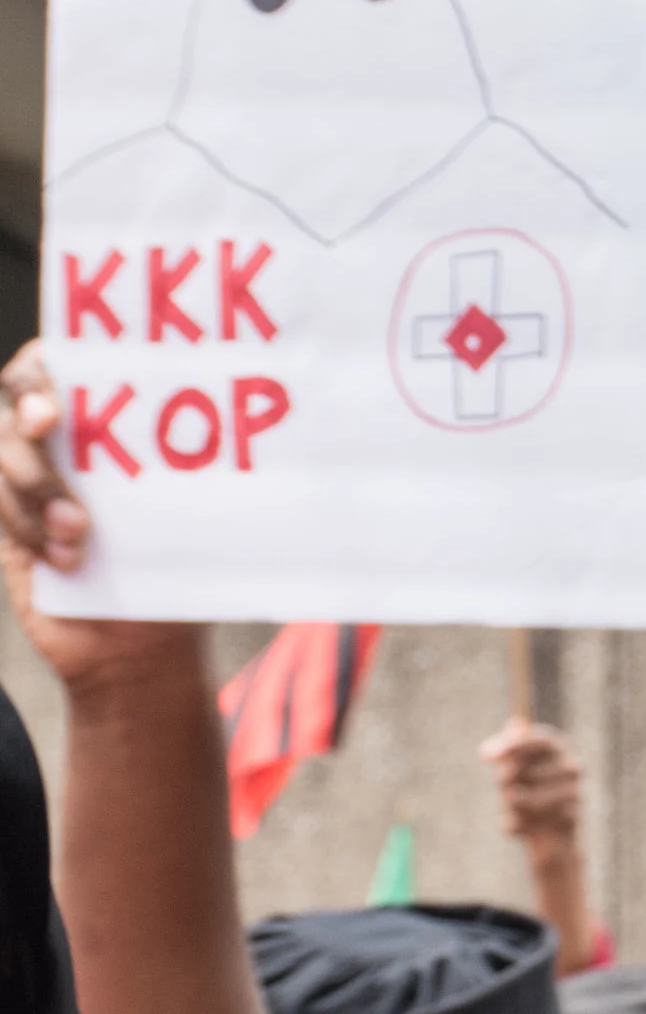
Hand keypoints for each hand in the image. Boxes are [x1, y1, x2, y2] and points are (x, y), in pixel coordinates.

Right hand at [0, 344, 188, 693]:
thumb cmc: (178, 574)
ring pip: (2, 450)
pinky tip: (66, 560)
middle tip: (48, 426)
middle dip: (27, 407)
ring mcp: (28, 479)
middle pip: (16, 394)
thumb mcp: (201, 517)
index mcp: (112, 424)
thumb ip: (203, 468)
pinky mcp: (7, 521)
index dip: (51, 363)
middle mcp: (65, 443)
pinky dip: (26, 527)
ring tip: (79, 533)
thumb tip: (252, 418)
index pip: (66, 362)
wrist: (140, 652)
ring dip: (36, 486)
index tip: (64, 389)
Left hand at [481, 720, 582, 856]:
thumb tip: (513, 724)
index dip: (512, 747)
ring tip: (513, 809)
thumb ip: (510, 748)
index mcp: (557, 747)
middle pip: (525, 770)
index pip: (537, 740)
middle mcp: (572, 767)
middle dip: (505, 782)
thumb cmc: (528, 794)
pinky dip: (518, 825)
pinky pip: (529, 821)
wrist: (550, 838)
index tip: (486, 757)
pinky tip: (523, 827)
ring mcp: (575, 793)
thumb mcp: (513, 769)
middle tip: (505, 790)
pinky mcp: (571, 819)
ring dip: (510, 805)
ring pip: (523, 798)